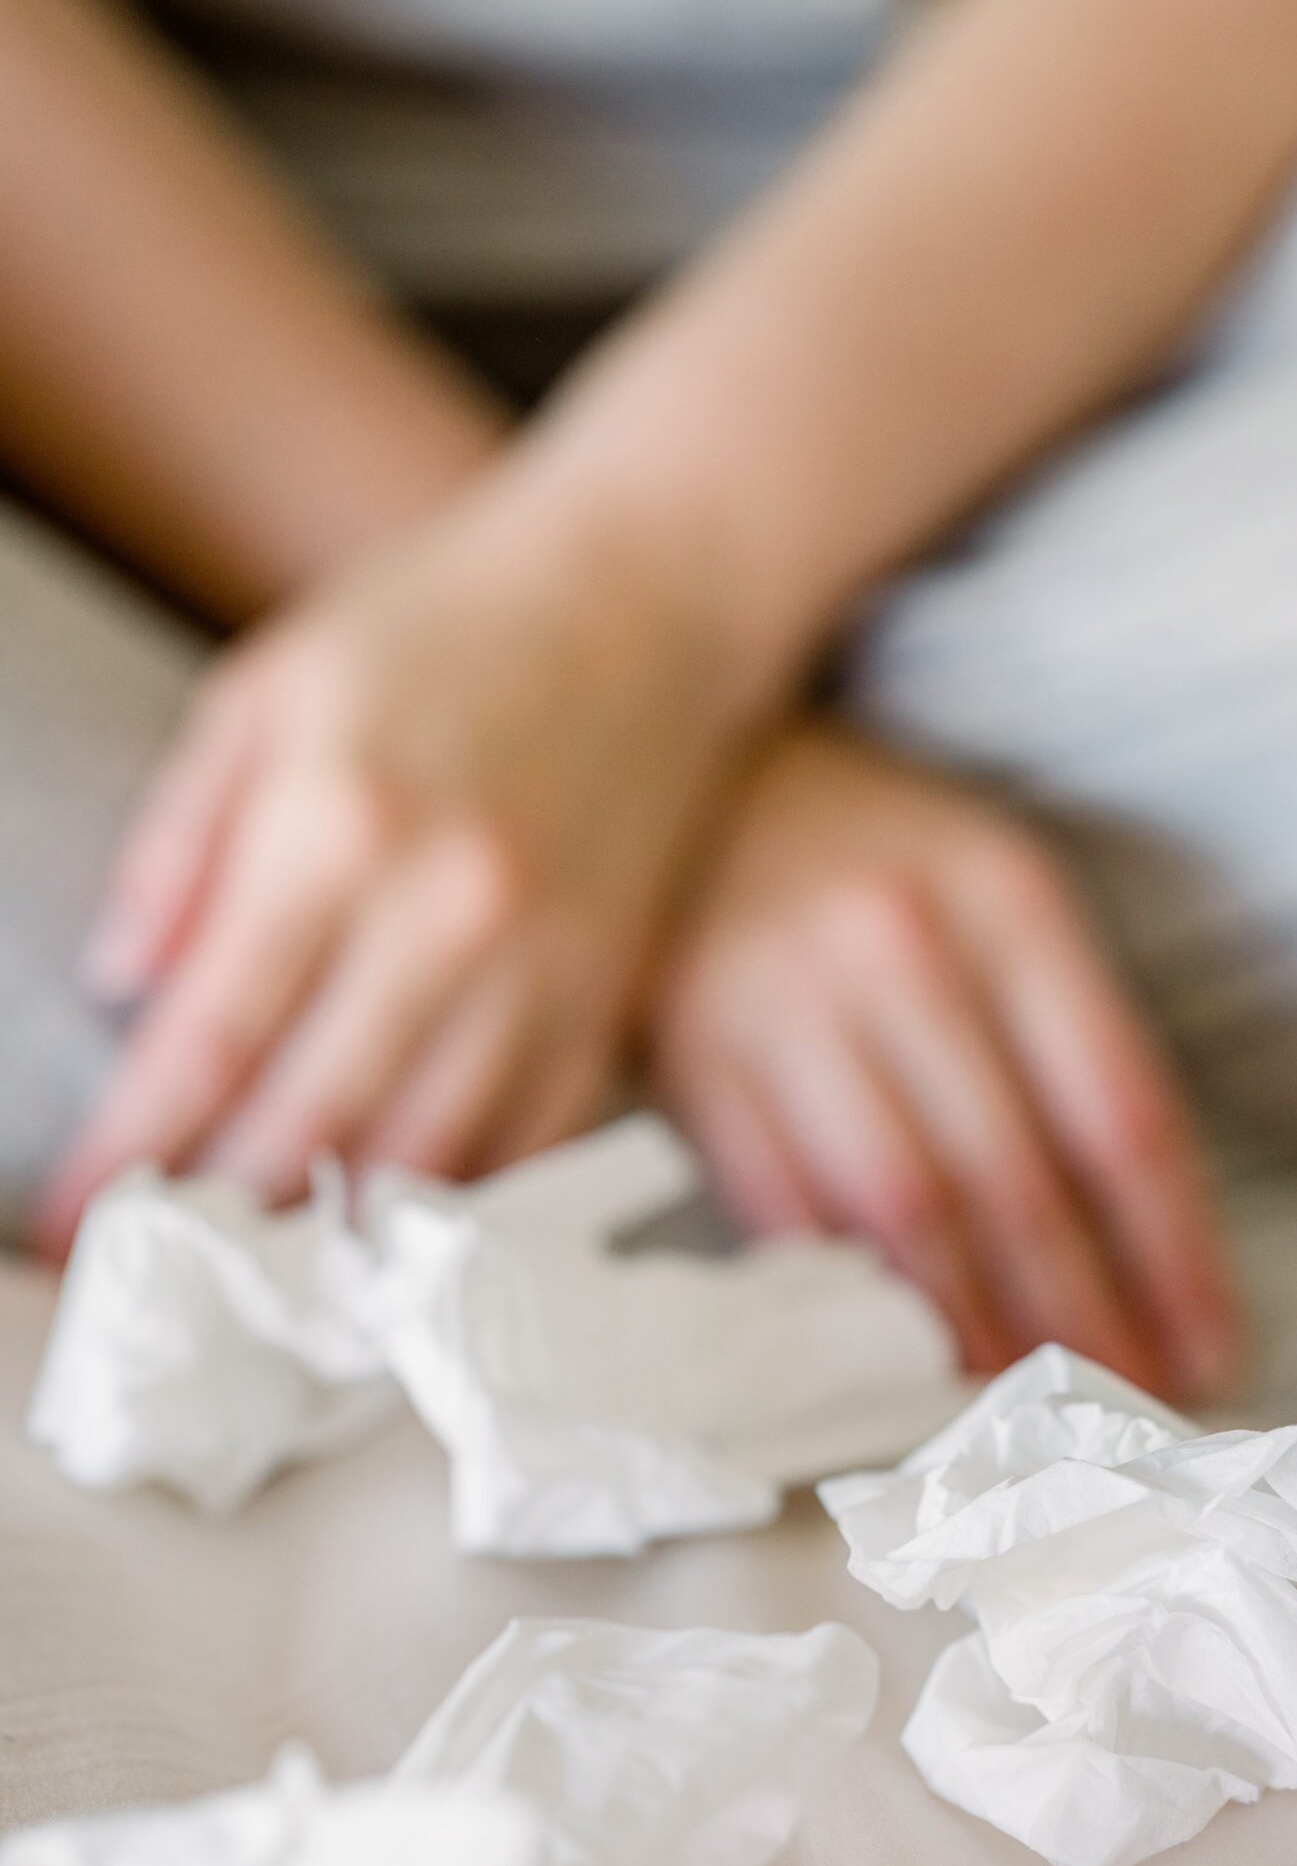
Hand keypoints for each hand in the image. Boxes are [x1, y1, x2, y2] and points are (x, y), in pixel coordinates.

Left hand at [34, 484, 750, 1255]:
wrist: (647, 593)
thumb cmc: (442, 625)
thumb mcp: (269, 686)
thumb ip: (182, 834)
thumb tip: (119, 981)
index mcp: (336, 824)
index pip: (209, 1034)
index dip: (133, 1147)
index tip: (79, 1221)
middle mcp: (444, 910)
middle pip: (311, 1119)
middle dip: (222, 1212)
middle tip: (164, 1272)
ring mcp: (542, 963)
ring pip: (426, 1151)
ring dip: (335, 1230)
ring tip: (266, 1269)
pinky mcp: (608, 990)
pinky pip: (528, 1136)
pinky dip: (457, 1196)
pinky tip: (396, 1224)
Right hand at [649, 722, 1241, 1398]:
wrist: (697, 781)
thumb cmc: (883, 857)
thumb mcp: (999, 893)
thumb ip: (1070, 1036)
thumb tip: (1146, 1240)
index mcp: (1006, 897)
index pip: (1117, 1109)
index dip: (1174, 1252)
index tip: (1216, 1350)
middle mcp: (899, 948)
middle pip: (1014, 1175)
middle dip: (1085, 1314)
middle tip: (1131, 1410)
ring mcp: (785, 1008)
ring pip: (900, 1210)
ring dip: (976, 1329)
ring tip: (1033, 1408)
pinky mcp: (699, 1066)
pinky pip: (791, 1212)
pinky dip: (857, 1302)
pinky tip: (910, 1361)